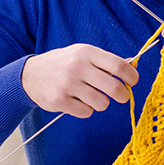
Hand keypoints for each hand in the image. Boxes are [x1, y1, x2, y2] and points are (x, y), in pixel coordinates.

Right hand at [21, 44, 138, 117]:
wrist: (30, 74)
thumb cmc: (63, 63)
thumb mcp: (82, 54)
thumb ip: (106, 61)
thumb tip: (133, 66)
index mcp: (86, 52)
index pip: (119, 66)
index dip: (131, 76)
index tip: (132, 81)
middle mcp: (77, 67)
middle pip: (114, 87)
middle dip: (123, 95)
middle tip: (122, 96)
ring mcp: (68, 84)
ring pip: (102, 103)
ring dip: (102, 103)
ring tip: (93, 97)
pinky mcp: (60, 100)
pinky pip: (86, 112)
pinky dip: (86, 109)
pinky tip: (78, 101)